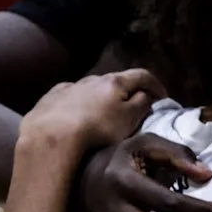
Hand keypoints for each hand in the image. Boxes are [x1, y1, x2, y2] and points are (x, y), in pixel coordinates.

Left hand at [21, 70, 165, 153]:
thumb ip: (142, 104)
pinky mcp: (49, 98)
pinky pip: (69, 97)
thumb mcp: (129, 119)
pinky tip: (74, 114)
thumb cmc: (98, 128)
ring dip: (101, 97)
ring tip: (102, 113)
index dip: (156, 85)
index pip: (142, 75)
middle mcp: (91, 78)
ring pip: (90, 88)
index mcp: (114, 81)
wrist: (50, 136)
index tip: (163, 97)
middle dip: (126, 91)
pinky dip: (78, 103)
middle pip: (115, 81)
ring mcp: (68, 87)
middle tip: (133, 106)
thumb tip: (146, 94)